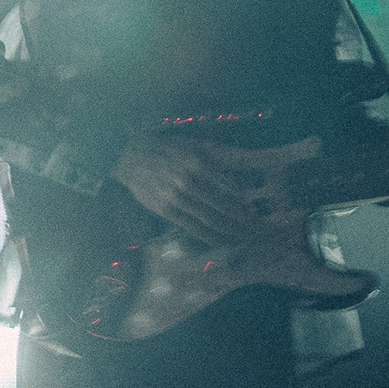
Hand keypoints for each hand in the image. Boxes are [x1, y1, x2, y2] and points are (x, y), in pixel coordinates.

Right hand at [116, 132, 266, 241]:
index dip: (245, 204)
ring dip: (230, 233)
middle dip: (243, 222)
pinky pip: (194, 228)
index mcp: (200, 162)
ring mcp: (177, 197)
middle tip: (256, 232)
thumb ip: (227, 157)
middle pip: (224, 208)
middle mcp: (190, 181)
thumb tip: (256, 166)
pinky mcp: (167, 210)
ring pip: (211, 220)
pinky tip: (223, 242)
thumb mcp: (199, 145)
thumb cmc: (170, 149)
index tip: (255, 214)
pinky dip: (210, 238)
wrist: (132, 157)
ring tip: (244, 239)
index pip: (231, 188)